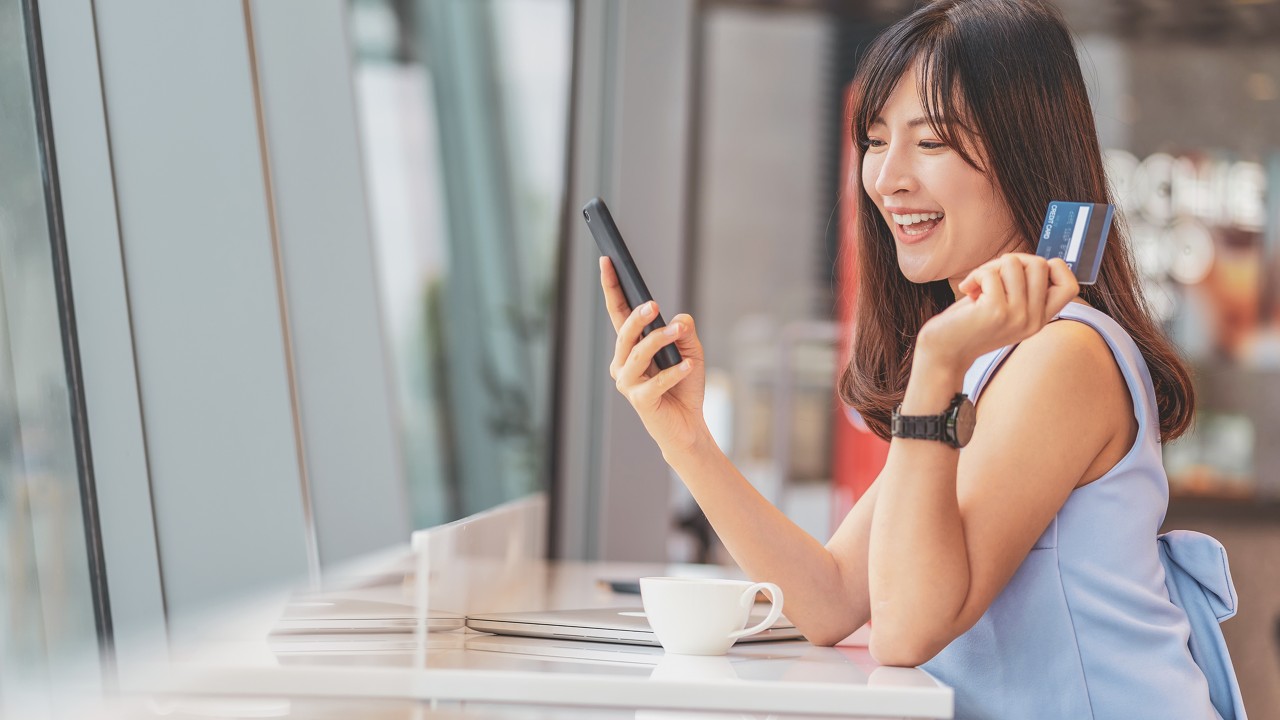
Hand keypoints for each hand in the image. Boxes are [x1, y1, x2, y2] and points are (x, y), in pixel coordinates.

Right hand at [599, 257, 708, 457]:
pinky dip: (673, 373)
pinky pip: (655, 382)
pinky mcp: (640, 401)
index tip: (607, 261)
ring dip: (658, 340)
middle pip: (624, 333)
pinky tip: (687, 366)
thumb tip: (678, 319)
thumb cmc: (684, 386)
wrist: (688, 425)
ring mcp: (628, 384)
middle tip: (652, 305)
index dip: (612, 287)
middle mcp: (623, 364)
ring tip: (676, 332)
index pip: (618, 312)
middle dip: (636, 317)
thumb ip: (683, 332)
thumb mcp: (691, 351)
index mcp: (630, 347)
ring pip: (637, 354)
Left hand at [916, 253, 1078, 370]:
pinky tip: (967, 291)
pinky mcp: (996, 311)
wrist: (944, 353)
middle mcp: (1034, 320)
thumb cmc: (970, 324)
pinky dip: (975, 276)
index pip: (1070, 286)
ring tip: (978, 285)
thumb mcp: (1005, 308)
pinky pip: (990, 273)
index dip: (1052, 267)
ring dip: (990, 267)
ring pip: (1015, 263)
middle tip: (991, 276)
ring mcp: (1017, 317)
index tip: (1024, 271)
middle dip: (1011, 261)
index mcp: (1040, 320)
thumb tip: (1031, 258)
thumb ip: (1023, 288)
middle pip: (1041, 264)